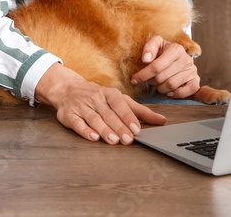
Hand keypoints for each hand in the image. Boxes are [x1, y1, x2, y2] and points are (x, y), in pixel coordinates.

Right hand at [35, 64, 165, 143]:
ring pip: (95, 119)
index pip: (121, 105)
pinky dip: (85, 130)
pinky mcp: (69, 115)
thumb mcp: (120, 99)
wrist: (68, 89)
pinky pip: (77, 123)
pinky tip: (94, 137)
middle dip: (119, 127)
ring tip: (114, 140)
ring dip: (105, 130)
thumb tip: (162, 121)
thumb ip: (140, 111)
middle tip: (128, 140)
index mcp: (110, 93)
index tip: (137, 129)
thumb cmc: (99, 97)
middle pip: (109, 114)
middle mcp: (96, 98)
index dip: (129, 117)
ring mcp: (82, 106)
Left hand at [130, 34, 200, 98]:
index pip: (156, 66)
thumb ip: (149, 47)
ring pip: (171, 86)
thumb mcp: (156, 43)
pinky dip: (174, 94)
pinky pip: (183, 92)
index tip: (134, 80)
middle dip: (151, 81)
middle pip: (161, 78)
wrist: (178, 56)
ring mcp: (192, 70)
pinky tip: (169, 91)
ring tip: (159, 83)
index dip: (143, 75)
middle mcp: (186, 59)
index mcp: (176, 49)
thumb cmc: (163, 51)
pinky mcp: (196, 81)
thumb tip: (146, 59)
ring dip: (161, 88)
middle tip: (148, 80)